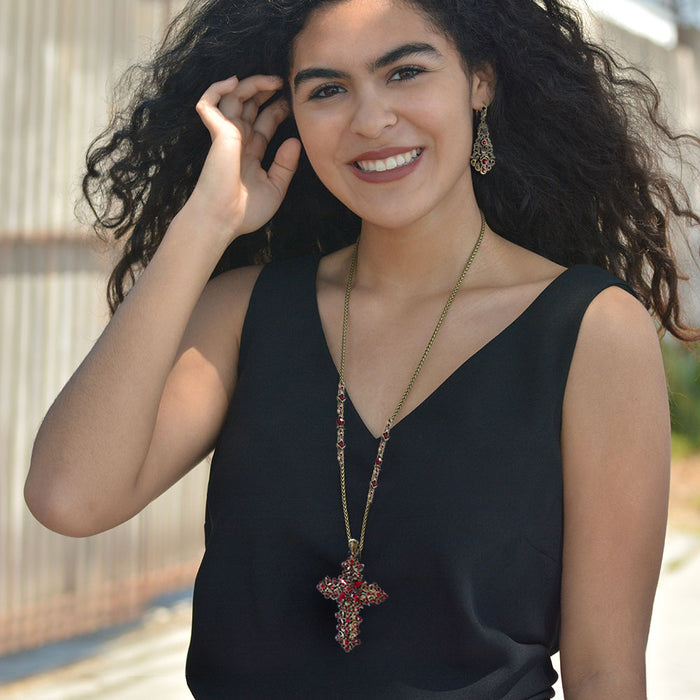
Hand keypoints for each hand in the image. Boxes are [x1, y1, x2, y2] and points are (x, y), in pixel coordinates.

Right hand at [189, 75, 301, 240]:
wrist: (224, 219)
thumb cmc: (246, 211)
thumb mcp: (276, 187)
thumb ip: (286, 165)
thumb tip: (295, 141)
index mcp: (251, 152)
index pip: (264, 122)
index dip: (278, 109)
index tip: (293, 103)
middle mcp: (238, 140)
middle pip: (250, 105)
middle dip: (265, 91)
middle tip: (283, 82)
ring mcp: (226, 135)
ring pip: (234, 97)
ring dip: (251, 84)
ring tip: (272, 79)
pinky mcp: (216, 132)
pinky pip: (208, 102)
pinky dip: (217, 88)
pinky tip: (234, 81)